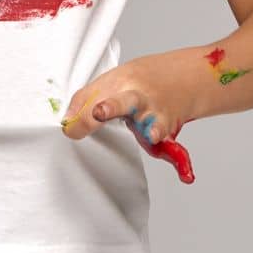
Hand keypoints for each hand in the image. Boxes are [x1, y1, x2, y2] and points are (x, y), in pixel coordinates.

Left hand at [60, 55, 197, 184]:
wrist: (183, 77)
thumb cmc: (138, 83)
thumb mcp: (110, 82)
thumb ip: (86, 100)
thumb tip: (66, 122)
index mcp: (118, 84)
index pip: (93, 101)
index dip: (79, 117)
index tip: (69, 130)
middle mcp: (138, 99)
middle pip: (123, 101)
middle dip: (111, 106)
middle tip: (100, 111)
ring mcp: (156, 115)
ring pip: (154, 124)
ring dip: (153, 130)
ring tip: (152, 135)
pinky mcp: (169, 132)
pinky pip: (175, 150)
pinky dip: (181, 162)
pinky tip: (186, 176)